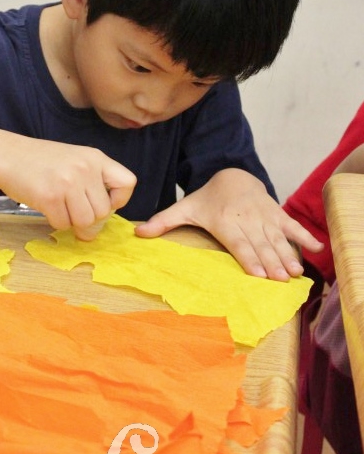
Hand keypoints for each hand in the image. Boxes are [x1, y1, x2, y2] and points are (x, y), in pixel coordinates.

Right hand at [1, 139, 135, 239]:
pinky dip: (56, 221)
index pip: (128, 183)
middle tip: (73, 211)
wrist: (8, 156)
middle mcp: (85, 168)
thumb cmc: (41, 161)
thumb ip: (93, 182)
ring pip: (86, 221)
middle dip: (90, 219)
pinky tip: (47, 207)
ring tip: (60, 208)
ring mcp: (67, 182)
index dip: (119, 200)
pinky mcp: (50, 197)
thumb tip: (101, 221)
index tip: (104, 201)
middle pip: (103, 211)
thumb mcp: (75, 159)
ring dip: (73, 222)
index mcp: (95, 158)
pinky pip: (63, 224)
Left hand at [134, 168, 323, 280]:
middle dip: (271, 263)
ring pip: (276, 238)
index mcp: (225, 221)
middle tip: (281, 281)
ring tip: (295, 273)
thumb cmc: (207, 198)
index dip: (249, 258)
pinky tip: (316, 249)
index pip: (238, 243)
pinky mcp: (276, 212)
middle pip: (260, 245)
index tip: (259, 275)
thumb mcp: (184, 208)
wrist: (231, 173)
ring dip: (287, 256)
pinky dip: (304, 236)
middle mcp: (246, 219)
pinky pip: (291, 225)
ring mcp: (264, 215)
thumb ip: (162, 222)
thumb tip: (137, 234)